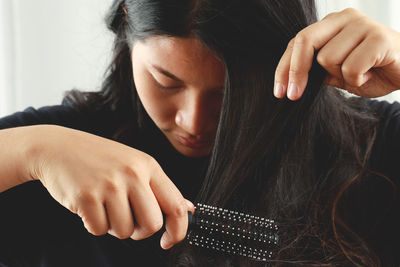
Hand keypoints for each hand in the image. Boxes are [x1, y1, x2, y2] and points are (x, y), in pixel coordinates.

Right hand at [27, 125, 193, 248]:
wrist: (57, 148)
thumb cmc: (100, 159)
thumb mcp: (135, 164)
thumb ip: (160, 188)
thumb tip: (188, 208)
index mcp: (149, 166)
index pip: (176, 206)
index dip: (178, 230)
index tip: (169, 241)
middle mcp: (132, 174)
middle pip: (151, 225)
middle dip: (139, 231)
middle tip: (127, 220)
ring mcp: (109, 184)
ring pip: (124, 231)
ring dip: (113, 227)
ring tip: (104, 206)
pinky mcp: (86, 197)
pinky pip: (98, 230)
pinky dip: (93, 225)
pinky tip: (89, 205)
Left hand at [274, 8, 399, 99]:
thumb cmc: (373, 70)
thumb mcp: (337, 74)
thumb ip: (316, 71)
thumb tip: (289, 81)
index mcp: (331, 24)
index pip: (297, 42)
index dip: (284, 68)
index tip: (279, 92)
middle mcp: (344, 18)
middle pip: (305, 41)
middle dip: (296, 71)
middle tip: (294, 95)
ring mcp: (362, 25)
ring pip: (327, 58)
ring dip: (341, 76)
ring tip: (360, 73)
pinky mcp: (379, 37)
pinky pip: (351, 66)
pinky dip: (358, 79)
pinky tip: (371, 73)